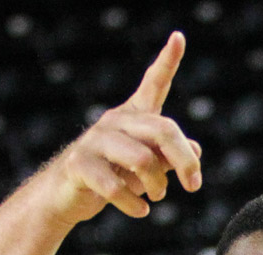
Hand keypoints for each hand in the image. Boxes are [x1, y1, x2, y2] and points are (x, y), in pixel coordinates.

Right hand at [36, 32, 201, 223]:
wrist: (66, 196)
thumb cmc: (113, 176)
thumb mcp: (147, 167)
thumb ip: (170, 157)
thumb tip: (196, 149)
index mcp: (134, 116)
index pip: (154, 83)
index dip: (168, 60)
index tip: (178, 36)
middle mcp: (115, 121)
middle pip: (163, 131)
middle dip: (185, 161)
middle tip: (194, 186)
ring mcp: (95, 141)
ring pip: (143, 160)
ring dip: (158, 186)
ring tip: (156, 197)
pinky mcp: (79, 165)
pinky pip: (116, 186)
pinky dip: (135, 204)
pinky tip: (141, 211)